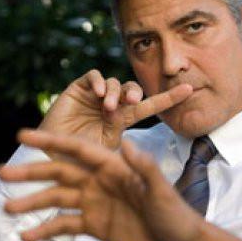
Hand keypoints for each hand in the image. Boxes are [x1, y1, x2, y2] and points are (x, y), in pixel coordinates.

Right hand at [0, 129, 203, 240]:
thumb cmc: (178, 217)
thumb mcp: (162, 192)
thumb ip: (145, 169)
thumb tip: (126, 142)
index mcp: (115, 168)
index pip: (78, 151)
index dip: (51, 142)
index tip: (24, 136)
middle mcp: (102, 182)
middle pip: (60, 173)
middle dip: (32, 172)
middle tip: (2, 173)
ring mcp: (97, 204)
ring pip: (58, 199)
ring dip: (33, 202)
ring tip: (6, 208)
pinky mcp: (96, 226)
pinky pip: (65, 225)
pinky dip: (46, 230)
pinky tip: (26, 236)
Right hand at [38, 69, 192, 153]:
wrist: (51, 161)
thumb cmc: (81, 164)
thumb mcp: (113, 161)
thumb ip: (128, 156)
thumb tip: (144, 156)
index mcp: (123, 119)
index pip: (151, 105)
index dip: (169, 97)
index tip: (190, 90)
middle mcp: (111, 105)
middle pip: (132, 89)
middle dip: (135, 92)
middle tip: (132, 102)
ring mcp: (94, 96)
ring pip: (115, 82)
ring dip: (115, 92)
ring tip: (108, 108)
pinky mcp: (77, 90)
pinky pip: (94, 76)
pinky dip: (100, 82)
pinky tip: (99, 94)